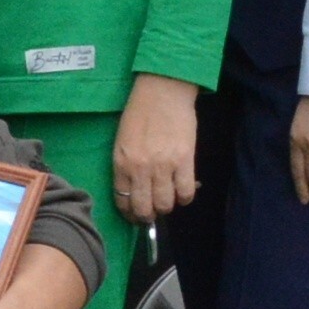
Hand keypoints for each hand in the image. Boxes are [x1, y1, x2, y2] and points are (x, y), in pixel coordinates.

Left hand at [113, 72, 202, 224]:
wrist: (162, 91)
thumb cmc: (140, 112)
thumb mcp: (122, 140)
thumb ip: (126, 165)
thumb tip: (135, 189)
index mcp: (121, 162)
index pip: (123, 200)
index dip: (129, 213)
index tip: (135, 215)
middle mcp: (140, 168)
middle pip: (145, 208)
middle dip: (147, 217)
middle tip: (152, 214)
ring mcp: (163, 166)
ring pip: (166, 204)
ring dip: (166, 208)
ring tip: (167, 201)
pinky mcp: (185, 161)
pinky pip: (186, 192)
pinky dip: (185, 198)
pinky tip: (182, 192)